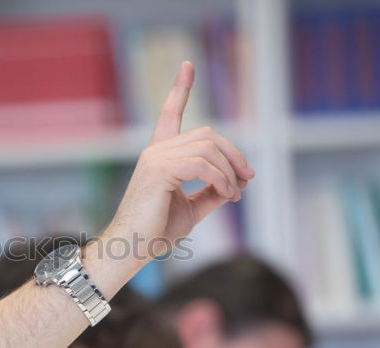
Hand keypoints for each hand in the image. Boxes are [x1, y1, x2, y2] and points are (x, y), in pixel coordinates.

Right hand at [106, 61, 253, 263]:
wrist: (131, 249)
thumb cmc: (155, 232)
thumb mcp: (191, 210)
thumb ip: (211, 193)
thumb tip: (238, 183)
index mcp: (160, 155)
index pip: (170, 114)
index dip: (180, 89)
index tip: (188, 65)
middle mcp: (156, 151)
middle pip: (208, 134)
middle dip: (234, 154)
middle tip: (247, 180)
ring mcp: (155, 158)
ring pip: (208, 148)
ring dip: (230, 171)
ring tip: (235, 194)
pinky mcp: (159, 170)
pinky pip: (203, 165)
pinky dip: (222, 179)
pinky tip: (228, 194)